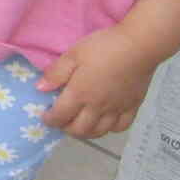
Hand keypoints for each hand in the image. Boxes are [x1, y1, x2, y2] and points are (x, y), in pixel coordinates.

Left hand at [37, 26, 161, 138]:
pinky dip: (110, 129)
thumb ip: (56, 73)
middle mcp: (97, 107)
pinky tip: (106, 123)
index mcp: (80, 94)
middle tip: (61, 122)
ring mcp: (116, 109)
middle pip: (79, 129)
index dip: (50, 120)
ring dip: (86, 133)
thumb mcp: (73, 54)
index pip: (60, 116)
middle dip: (66, 129)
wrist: (139, 46)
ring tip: (80, 125)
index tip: (45, 117)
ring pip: (99, 132)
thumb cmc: (103, 47)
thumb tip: (40, 89)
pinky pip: (121, 127)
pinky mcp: (132, 107)